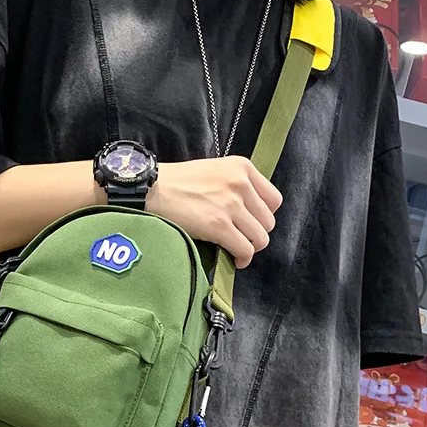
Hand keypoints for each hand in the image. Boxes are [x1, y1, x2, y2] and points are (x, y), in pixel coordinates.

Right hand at [146, 156, 281, 268]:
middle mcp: (241, 183)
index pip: (274, 199)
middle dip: (256, 234)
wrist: (153, 189)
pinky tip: (234, 259)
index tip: (250, 222)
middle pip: (268, 221)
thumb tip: (248, 211)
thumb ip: (235, 184)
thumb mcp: (214, 170)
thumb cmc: (178, 182)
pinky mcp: (220, 225)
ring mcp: (231, 205)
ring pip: (260, 238)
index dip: (264, 216)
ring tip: (237, 250)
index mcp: (242, 167)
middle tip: (240, 238)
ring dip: (250, 248)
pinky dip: (242, 258)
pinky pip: (245, 249)